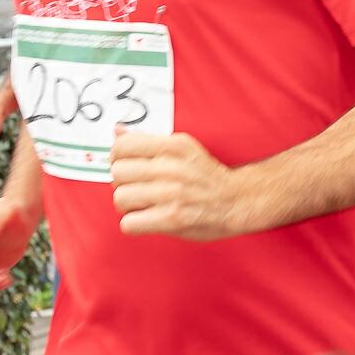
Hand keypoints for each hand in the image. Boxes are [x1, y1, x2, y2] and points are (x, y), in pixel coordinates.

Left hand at [110, 129, 244, 238]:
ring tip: (144, 204)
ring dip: (129, 205)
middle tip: (138, 188)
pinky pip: (129, 223)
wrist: (237, 201)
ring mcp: (172, 193)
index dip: (118, 158)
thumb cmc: (207, 177)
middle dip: (123, 183)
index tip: (127, 165)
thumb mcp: (183, 148)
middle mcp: (172, 167)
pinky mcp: (172, 218)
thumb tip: (117, 130)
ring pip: (120, 198)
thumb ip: (149, 140)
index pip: (122, 146)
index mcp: (173, 146)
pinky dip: (135, 224)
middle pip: (118, 173)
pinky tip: (148, 218)